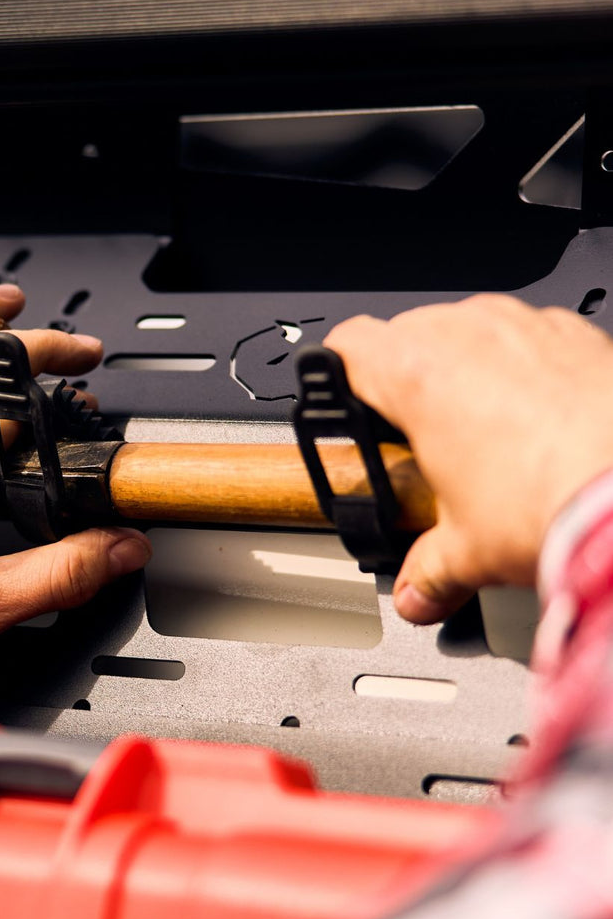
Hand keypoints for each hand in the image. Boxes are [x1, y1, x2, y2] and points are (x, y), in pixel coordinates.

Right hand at [326, 294, 612, 623]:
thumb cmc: (558, 502)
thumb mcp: (468, 551)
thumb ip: (426, 570)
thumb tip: (417, 592)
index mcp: (415, 374)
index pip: (347, 345)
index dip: (338, 376)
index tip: (349, 406)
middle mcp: (467, 334)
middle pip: (407, 336)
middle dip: (408, 382)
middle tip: (421, 439)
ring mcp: (526, 326)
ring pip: (471, 330)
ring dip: (467, 369)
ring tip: (486, 433)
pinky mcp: (579, 334)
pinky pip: (532, 338)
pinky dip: (528, 369)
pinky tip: (542, 420)